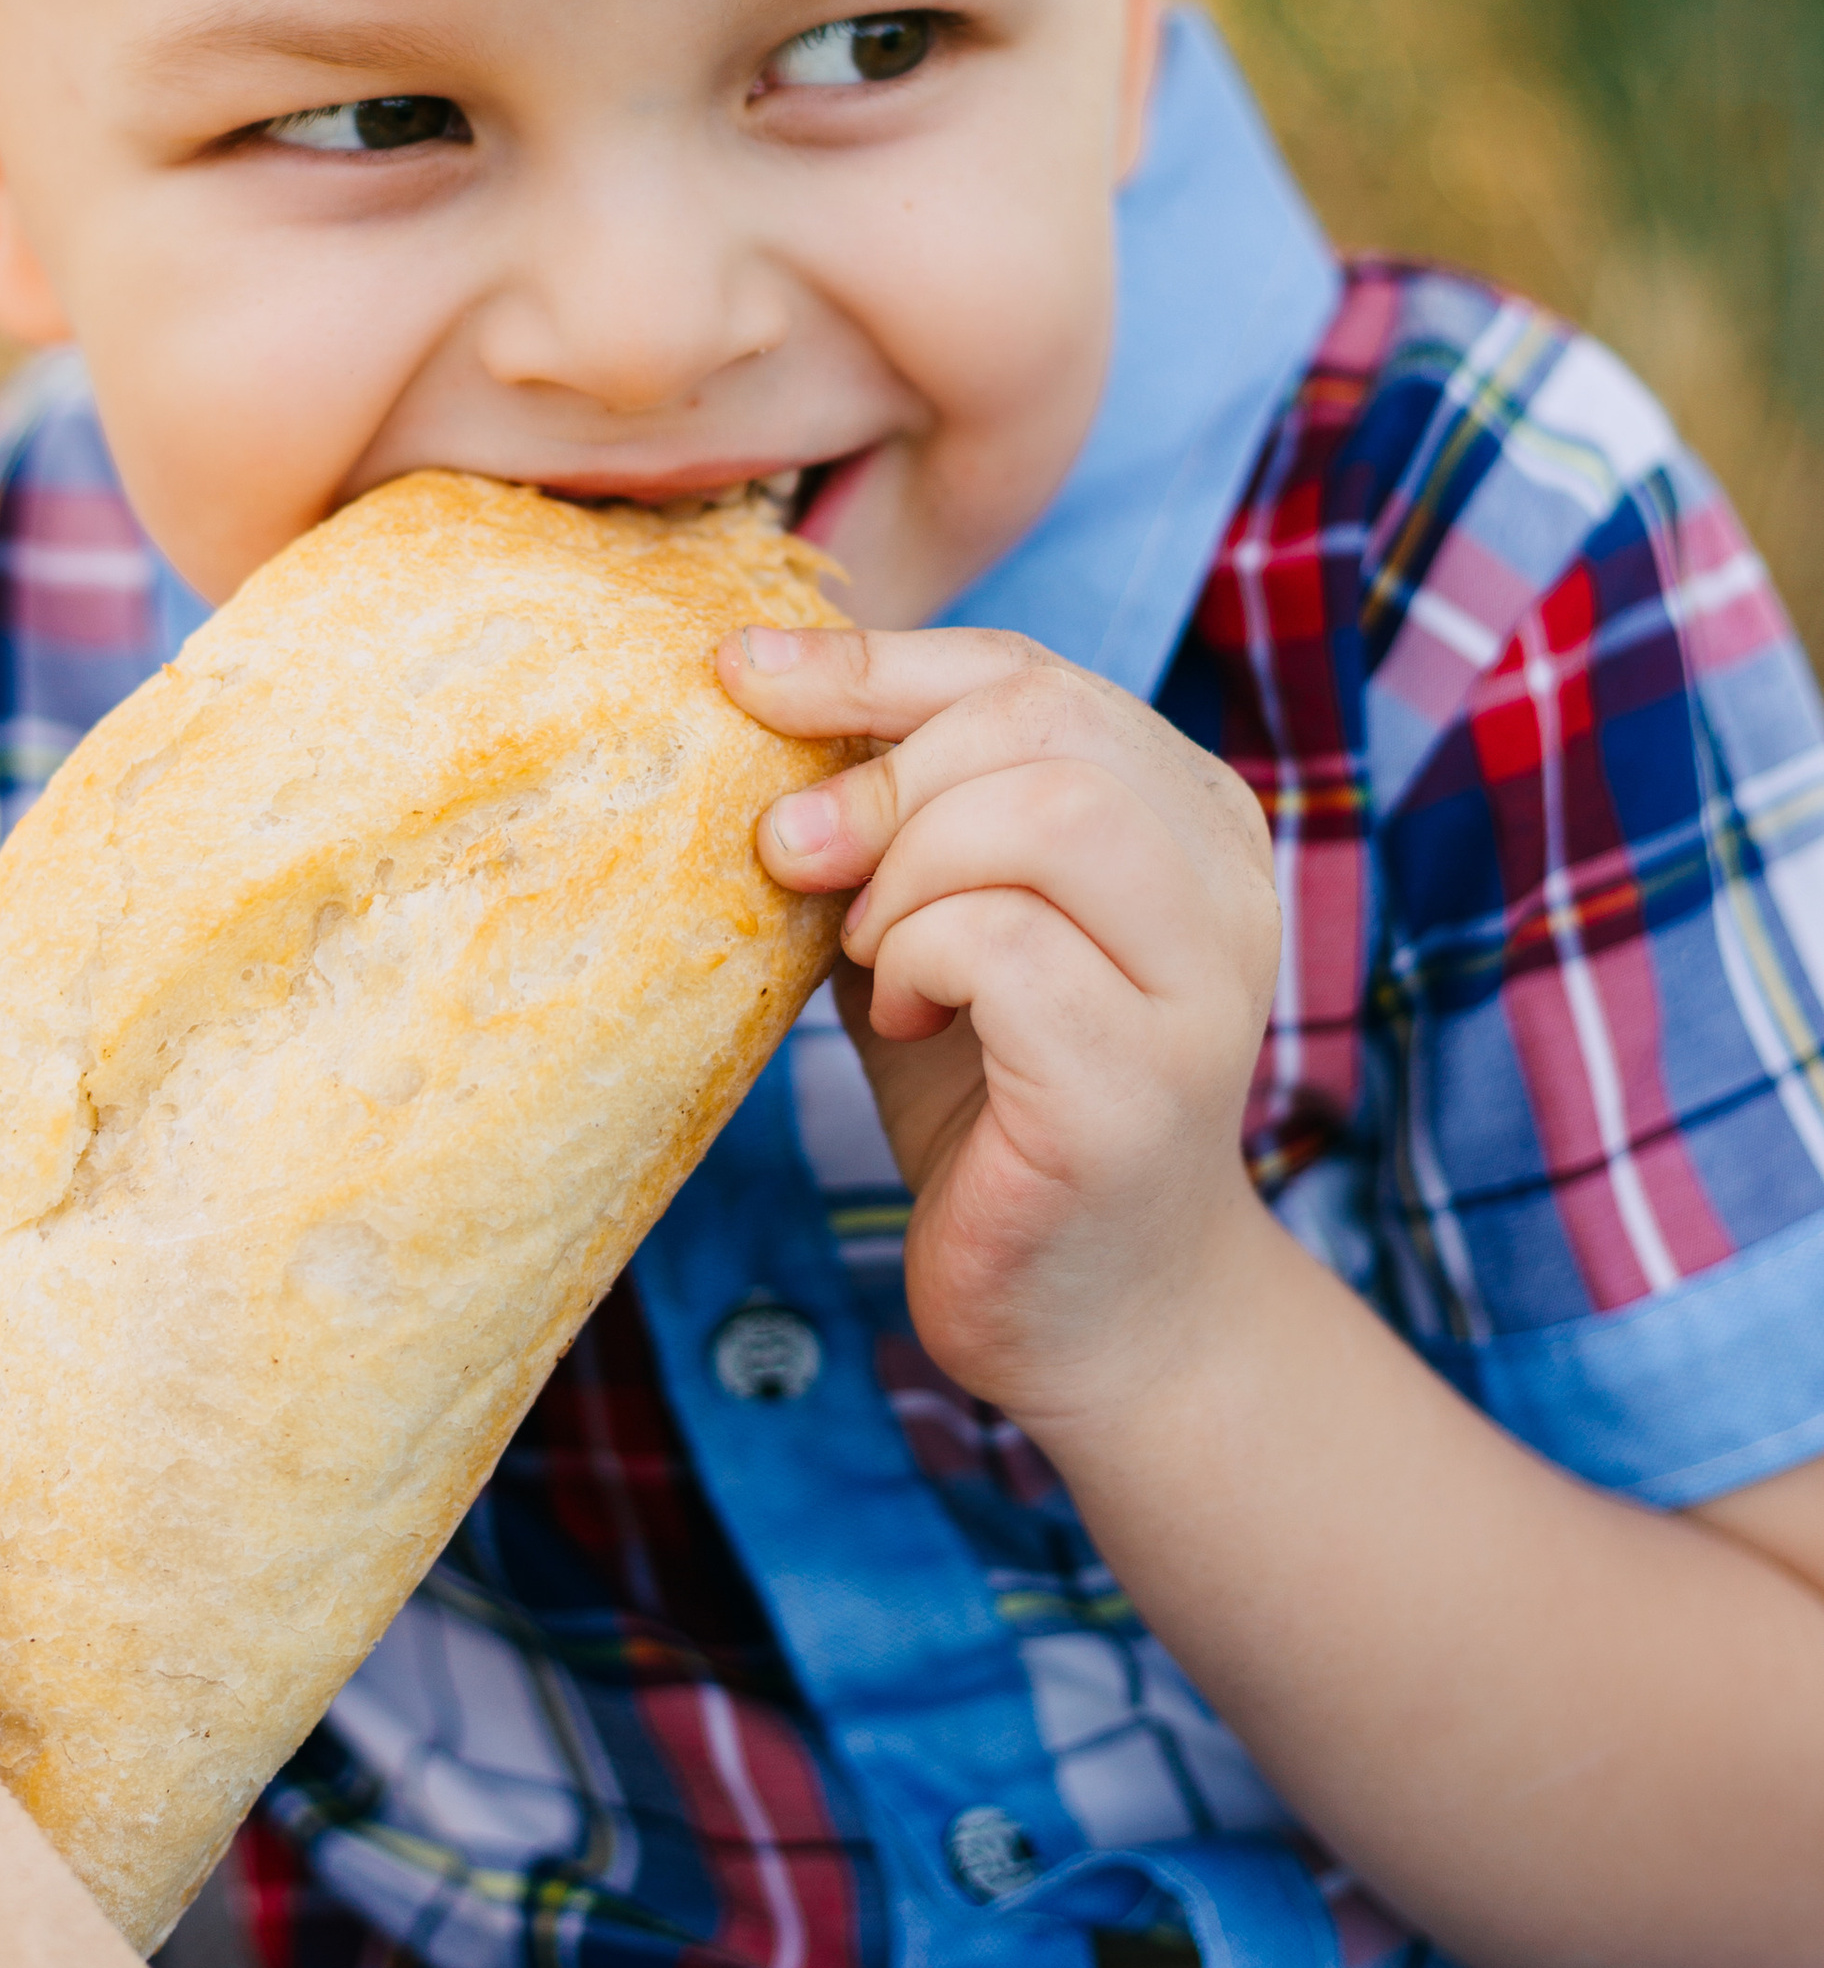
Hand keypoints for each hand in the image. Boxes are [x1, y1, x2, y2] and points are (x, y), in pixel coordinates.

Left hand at [716, 625, 1280, 1448]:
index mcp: (1185, 810)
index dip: (872, 661)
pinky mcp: (1144, 1080)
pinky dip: (916, 962)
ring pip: (1044, 813)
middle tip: (793, 856)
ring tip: (873, 955)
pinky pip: (1005, 944)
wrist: (1079, 1305)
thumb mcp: (932, 910)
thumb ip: (892, 807)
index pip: (1028, 671)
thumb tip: (758, 680)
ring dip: (905, 873)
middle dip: (880, 773)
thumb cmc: (989, 1092)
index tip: (740, 674)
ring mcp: (1204, 981)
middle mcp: (1228, 878)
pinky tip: (907, 1021)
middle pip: (1041, 720)